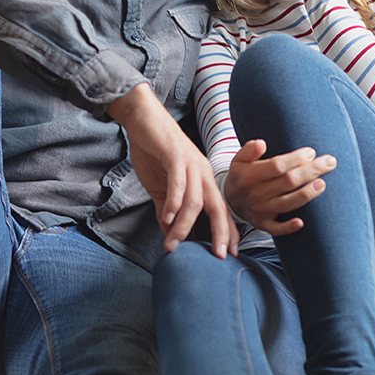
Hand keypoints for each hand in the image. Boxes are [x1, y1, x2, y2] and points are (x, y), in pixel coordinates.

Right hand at [108, 83, 235, 256]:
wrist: (143, 119)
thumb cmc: (154, 152)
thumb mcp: (161, 188)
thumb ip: (166, 211)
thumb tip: (169, 234)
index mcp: (203, 180)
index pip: (220, 210)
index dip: (227, 231)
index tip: (230, 254)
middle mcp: (203, 173)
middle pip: (217, 207)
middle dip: (221, 232)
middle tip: (219, 255)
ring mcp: (191, 164)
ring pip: (194, 201)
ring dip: (184, 225)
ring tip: (173, 244)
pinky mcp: (175, 156)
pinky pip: (178, 183)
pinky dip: (173, 202)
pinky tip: (167, 218)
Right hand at [222, 139, 335, 235]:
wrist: (230, 201)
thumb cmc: (242, 176)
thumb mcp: (239, 160)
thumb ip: (249, 150)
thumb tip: (261, 143)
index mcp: (249, 176)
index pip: (276, 166)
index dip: (295, 159)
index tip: (311, 152)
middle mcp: (255, 194)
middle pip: (287, 182)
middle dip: (310, 171)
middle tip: (330, 162)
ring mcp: (260, 211)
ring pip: (287, 203)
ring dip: (306, 194)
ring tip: (322, 184)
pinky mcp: (264, 224)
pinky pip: (276, 229)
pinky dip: (288, 227)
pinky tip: (301, 222)